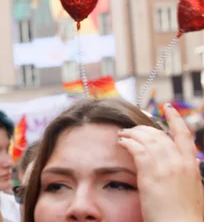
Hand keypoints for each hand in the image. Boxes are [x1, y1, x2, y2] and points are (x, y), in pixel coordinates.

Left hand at [118, 104, 202, 221]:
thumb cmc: (185, 214)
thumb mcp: (194, 190)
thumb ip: (190, 174)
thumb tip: (194, 163)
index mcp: (191, 165)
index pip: (183, 134)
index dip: (175, 118)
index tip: (168, 106)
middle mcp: (179, 162)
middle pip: (159, 135)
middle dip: (143, 128)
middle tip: (132, 128)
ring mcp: (165, 166)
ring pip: (146, 139)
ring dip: (132, 134)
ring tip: (123, 134)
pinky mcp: (151, 173)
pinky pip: (137, 149)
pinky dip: (128, 142)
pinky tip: (121, 142)